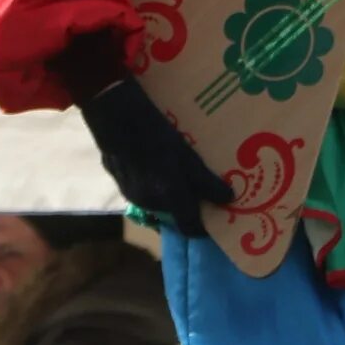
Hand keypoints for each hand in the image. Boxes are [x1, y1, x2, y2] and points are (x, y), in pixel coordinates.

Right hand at [81, 78, 231, 237]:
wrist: (116, 117)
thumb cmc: (157, 135)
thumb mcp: (188, 156)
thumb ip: (206, 182)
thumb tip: (229, 198)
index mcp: (170, 199)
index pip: (190, 228)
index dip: (202, 228)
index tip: (213, 220)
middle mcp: (149, 203)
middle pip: (173, 213)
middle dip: (184, 203)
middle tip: (196, 186)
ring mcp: (130, 192)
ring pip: (154, 199)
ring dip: (165, 191)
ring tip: (173, 168)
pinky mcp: (117, 179)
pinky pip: (138, 186)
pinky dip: (147, 180)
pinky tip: (150, 158)